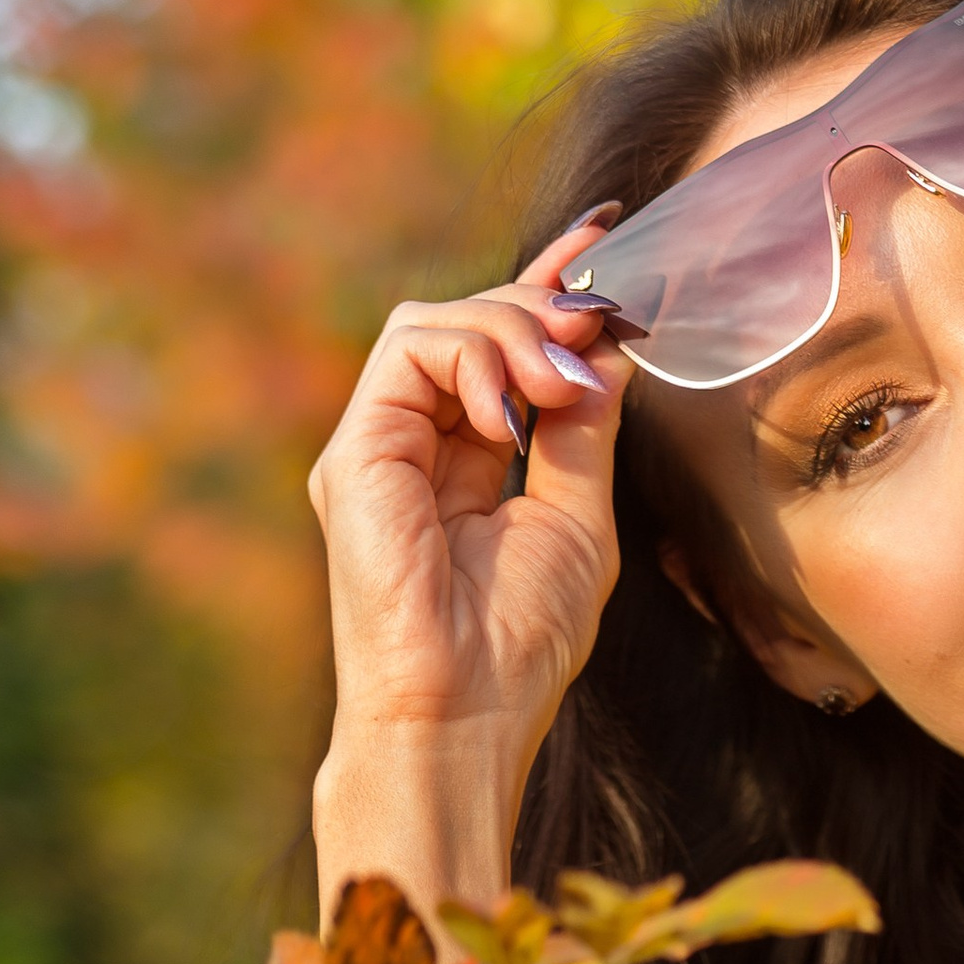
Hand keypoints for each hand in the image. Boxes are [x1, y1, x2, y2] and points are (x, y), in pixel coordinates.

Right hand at [306, 209, 627, 820]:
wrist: (462, 717)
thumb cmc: (519, 642)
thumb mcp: (578, 517)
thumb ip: (583, 431)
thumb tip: (607, 346)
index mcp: (465, 462)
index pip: (502, 351)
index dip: (550, 289)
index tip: (608, 246)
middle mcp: (414, 444)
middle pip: (473, 323)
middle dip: (546, 308)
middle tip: (603, 322)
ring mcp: (378, 444)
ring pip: (440, 323)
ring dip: (517, 332)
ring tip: (566, 383)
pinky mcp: (355, 451)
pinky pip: (412, 350)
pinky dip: (477, 359)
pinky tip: (516, 408)